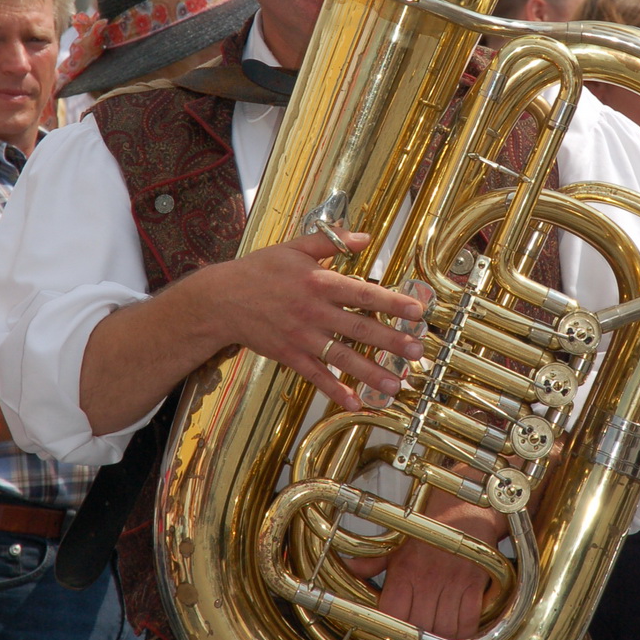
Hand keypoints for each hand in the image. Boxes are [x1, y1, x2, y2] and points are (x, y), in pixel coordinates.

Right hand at [201, 230, 425, 413]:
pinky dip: (335, 390)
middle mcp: (314, 311)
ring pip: (342, 357)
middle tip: (418, 351)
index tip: (418, 311)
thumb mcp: (294, 247)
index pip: (363, 293)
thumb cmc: (260, 270)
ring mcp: (302, 337)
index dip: (392, 302)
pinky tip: (355, 403)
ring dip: (371, 372)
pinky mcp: (290, 355)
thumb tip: (364, 237)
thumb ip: (330, 242)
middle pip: (359, 328)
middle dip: (391, 341)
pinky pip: (316, 375)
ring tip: (397, 384)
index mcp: (319, 282)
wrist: (221, 300)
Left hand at [346, 492, 503, 639]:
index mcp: (404, 569)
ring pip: (444, 630)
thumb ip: (371, 560)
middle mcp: (426, 578)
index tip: (394, 636)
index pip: (392, 613)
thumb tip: (348, 565)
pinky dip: (463, 634)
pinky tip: (457, 634)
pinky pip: (469, 621)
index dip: (392, 631)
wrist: (465, 507)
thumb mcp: (396, 541)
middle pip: (419, 628)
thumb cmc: (430, 525)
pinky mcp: (473, 584)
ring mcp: (452, 582)